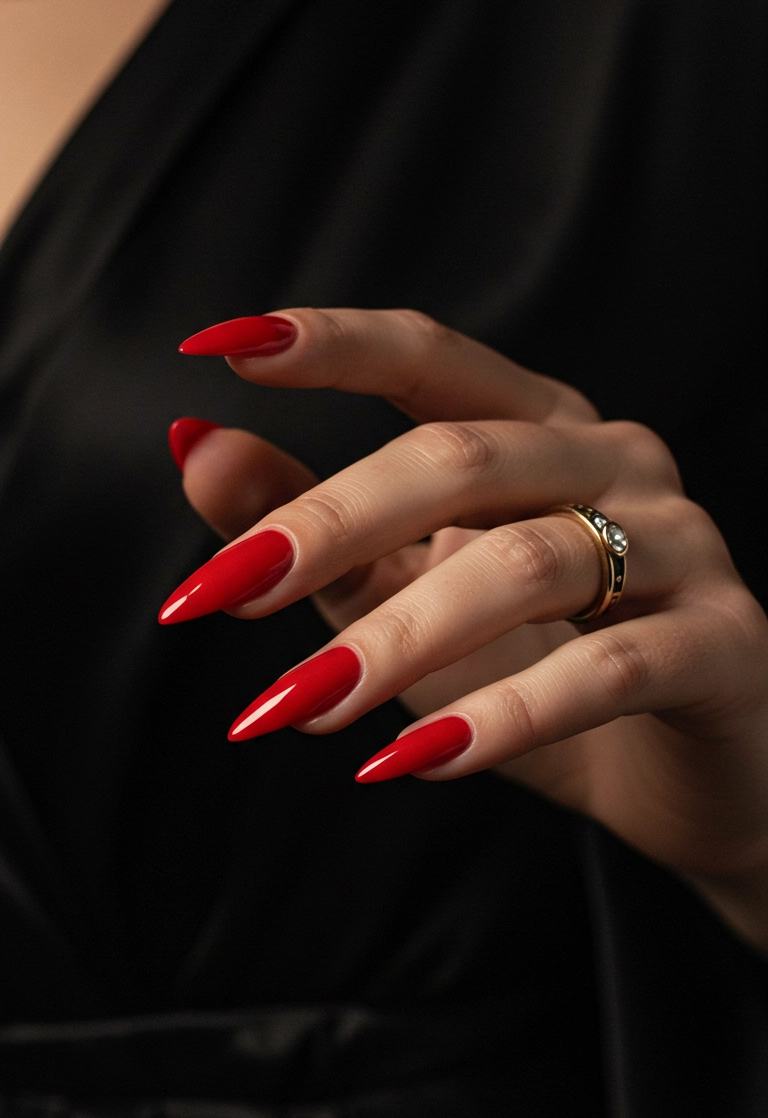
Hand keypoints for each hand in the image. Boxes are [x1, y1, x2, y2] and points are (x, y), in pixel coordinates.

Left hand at [163, 309, 767, 947]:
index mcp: (541, 426)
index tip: (217, 349)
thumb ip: (314, 523)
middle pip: (465, 456)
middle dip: (331, 521)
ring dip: (395, 639)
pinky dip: (505, 716)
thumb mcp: (409, 590)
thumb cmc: (539, 666)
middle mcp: (616, 461)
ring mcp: (684, 546)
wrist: (687, 773)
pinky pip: (610, 669)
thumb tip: (193, 446)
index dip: (331, 344)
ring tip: (297, 705)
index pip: (431, 357)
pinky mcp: (724, 647)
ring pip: (527, 563)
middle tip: (220, 591)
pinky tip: (412, 759)